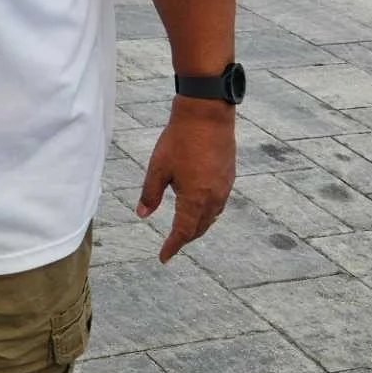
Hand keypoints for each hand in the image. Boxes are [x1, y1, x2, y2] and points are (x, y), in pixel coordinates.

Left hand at [136, 99, 236, 263]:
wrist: (207, 115)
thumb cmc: (180, 140)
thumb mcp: (158, 168)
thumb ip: (150, 194)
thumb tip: (142, 214)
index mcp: (195, 199)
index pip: (183, 232)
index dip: (172, 246)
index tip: (163, 257)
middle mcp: (214, 198)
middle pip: (200, 228)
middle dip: (185, 239)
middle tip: (172, 245)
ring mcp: (225, 187)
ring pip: (212, 217)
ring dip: (198, 227)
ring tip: (185, 230)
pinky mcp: (229, 176)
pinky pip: (219, 204)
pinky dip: (207, 212)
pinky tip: (199, 207)